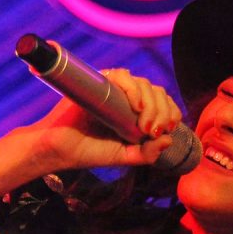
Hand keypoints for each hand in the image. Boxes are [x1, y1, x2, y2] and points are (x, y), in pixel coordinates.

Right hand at [24, 68, 183, 171]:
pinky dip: (134, 88)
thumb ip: (147, 154)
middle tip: (153, 131)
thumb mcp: (124, 157)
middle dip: (162, 111)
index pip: (162, 103)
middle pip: (156, 92)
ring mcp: (114, 88)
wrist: (61, 148)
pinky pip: (122, 76)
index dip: (171, 112)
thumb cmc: (89, 152)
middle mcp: (127, 97)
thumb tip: (169, 140)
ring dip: (151, 103)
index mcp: (135, 113)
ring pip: (144, 84)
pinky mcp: (99, 81)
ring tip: (144, 124)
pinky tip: (135, 105)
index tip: (168, 129)